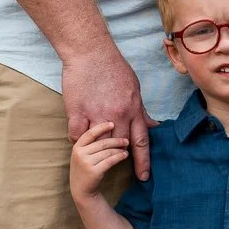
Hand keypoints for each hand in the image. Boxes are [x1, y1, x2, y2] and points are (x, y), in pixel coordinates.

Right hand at [61, 45, 152, 179]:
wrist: (90, 51)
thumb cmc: (113, 67)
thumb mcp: (134, 87)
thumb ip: (141, 109)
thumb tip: (153, 125)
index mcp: (132, 109)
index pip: (141, 141)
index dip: (143, 162)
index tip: (144, 177)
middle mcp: (116, 114)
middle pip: (120, 145)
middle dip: (120, 157)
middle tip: (117, 162)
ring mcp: (96, 113)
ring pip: (98, 143)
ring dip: (98, 148)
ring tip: (96, 152)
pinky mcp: (77, 110)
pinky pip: (76, 135)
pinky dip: (78, 138)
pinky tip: (79, 137)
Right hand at [69, 122, 130, 199]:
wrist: (81, 190)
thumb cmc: (84, 169)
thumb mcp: (81, 155)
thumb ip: (90, 144)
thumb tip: (106, 130)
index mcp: (77, 147)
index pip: (90, 133)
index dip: (101, 127)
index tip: (112, 123)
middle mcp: (79, 153)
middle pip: (102, 143)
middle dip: (116, 140)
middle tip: (126, 140)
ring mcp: (86, 162)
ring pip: (108, 152)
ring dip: (119, 149)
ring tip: (126, 149)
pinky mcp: (94, 171)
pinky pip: (110, 160)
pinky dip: (119, 157)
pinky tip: (124, 155)